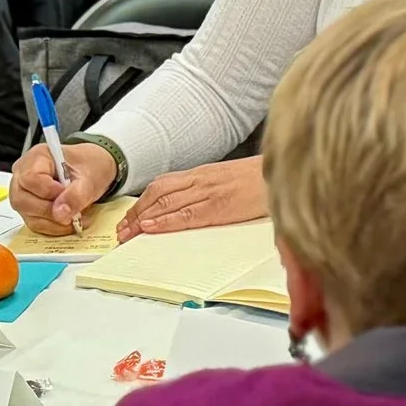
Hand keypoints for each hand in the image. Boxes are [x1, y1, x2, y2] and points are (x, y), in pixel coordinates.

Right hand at [11, 137, 115, 233]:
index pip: (30, 178)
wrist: (90, 174)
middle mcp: (23, 176)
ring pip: (29, 216)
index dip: (49, 191)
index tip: (67, 193)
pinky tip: (70, 221)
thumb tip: (61, 214)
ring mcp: (23, 195)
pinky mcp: (29, 211)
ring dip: (55, 222)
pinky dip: (55, 227)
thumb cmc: (87, 167)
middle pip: (23, 200)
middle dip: (51, 210)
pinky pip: (36, 225)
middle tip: (74, 210)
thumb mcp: (88, 178)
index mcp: (36, 158)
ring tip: (76, 216)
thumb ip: (76, 195)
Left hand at [117, 157, 266, 239]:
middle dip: (136, 213)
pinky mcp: (220, 205)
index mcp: (202, 174)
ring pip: (167, 203)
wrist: (284, 172)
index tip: (128, 219)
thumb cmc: (261, 180)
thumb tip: (189, 207)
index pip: (162, 186)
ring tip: (128, 233)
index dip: (141, 203)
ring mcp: (209, 191)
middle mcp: (201, 180)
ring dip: (144, 219)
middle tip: (121, 231)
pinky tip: (152, 228)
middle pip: (158, 194)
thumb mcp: (229, 180)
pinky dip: (166, 221)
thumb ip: (208, 191)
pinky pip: (188, 213)